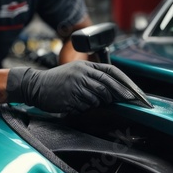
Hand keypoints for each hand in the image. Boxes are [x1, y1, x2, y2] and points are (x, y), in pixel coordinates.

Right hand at [6, 60, 150, 113]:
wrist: (35, 85)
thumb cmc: (57, 80)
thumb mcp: (75, 71)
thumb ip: (93, 77)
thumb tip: (113, 91)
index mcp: (85, 65)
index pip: (112, 72)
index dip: (126, 82)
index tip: (137, 92)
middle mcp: (82, 73)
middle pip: (109, 85)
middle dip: (122, 94)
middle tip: (133, 102)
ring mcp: (76, 85)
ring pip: (99, 98)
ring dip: (99, 102)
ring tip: (86, 100)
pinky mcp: (71, 98)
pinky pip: (86, 106)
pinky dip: (86, 107)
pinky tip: (76, 104)